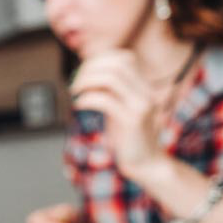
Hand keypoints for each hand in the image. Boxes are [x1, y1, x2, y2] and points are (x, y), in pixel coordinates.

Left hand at [70, 50, 169, 181]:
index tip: (83, 72)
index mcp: (144, 87)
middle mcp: (146, 92)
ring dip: (87, 81)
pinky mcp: (132, 120)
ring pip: (111, 78)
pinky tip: (79, 105)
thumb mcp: (120, 109)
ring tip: (75, 92)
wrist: (147, 164)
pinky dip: (87, 99)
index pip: (124, 58)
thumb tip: (87, 75)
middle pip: (117, 63)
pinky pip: (106, 100)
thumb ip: (110, 92)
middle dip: (90, 68)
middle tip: (75, 83)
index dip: (100, 60)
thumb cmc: (129, 137)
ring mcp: (141, 105)